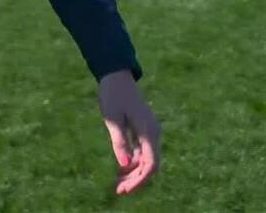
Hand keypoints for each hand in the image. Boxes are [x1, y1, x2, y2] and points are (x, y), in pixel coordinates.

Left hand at [97, 70, 159, 194]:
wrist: (116, 76)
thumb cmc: (112, 95)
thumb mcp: (112, 119)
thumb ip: (120, 141)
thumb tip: (126, 164)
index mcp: (148, 131)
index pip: (150, 165)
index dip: (138, 180)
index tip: (124, 189)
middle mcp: (153, 133)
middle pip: (150, 165)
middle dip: (135, 180)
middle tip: (117, 189)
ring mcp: (150, 131)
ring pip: (146, 159)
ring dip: (133, 172)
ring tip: (117, 182)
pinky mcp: (144, 129)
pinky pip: (142, 151)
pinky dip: (133, 162)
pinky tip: (120, 169)